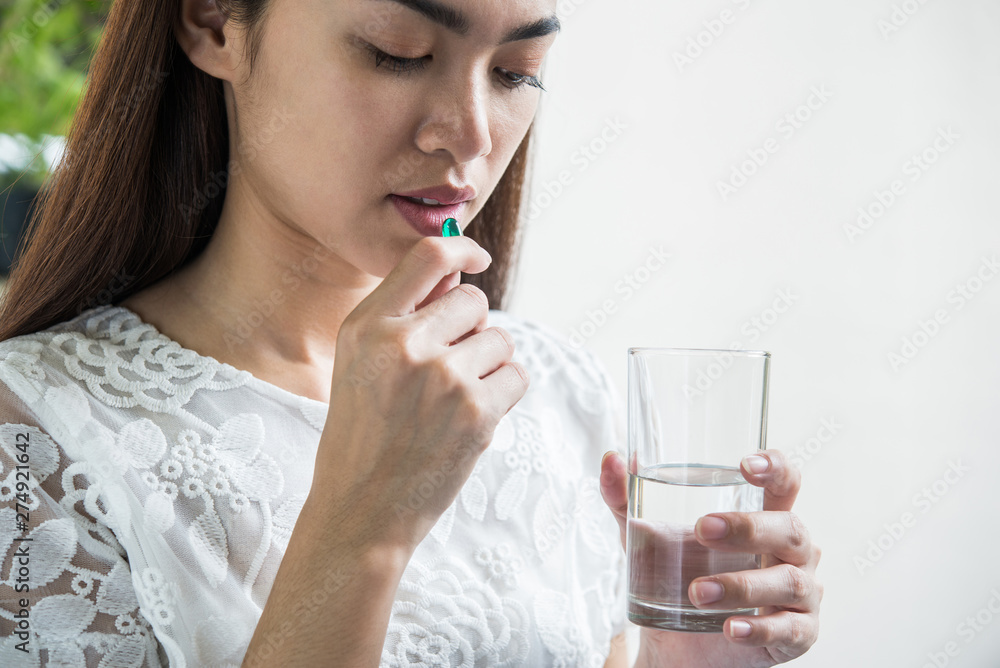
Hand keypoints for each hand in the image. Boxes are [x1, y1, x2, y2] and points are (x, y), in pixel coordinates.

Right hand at [311, 236, 529, 552]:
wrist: (360, 510)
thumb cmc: (361, 436)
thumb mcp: (359, 364)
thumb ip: (404, 315)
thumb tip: (458, 268)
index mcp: (367, 326)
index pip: (427, 256)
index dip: (462, 247)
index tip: (477, 257)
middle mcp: (403, 343)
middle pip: (473, 300)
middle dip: (471, 328)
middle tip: (447, 368)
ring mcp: (443, 377)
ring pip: (500, 340)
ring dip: (489, 365)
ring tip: (453, 400)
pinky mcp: (476, 412)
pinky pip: (517, 376)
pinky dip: (503, 394)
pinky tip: (470, 418)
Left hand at [600, 450, 821, 666]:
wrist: (678, 645)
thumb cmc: (677, 578)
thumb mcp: (646, 538)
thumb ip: (625, 499)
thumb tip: (611, 459)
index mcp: (766, 518)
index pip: (786, 484)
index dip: (776, 468)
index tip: (746, 465)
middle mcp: (792, 552)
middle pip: (790, 529)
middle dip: (748, 528)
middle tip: (700, 530)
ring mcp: (801, 594)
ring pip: (789, 582)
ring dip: (741, 585)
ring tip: (696, 591)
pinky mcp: (797, 635)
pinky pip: (789, 631)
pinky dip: (760, 629)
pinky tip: (731, 629)